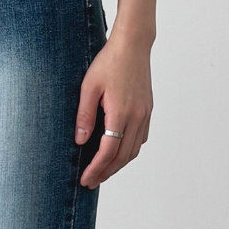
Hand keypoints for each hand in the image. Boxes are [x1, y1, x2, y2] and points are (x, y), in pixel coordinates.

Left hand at [75, 25, 153, 188]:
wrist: (133, 45)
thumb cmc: (108, 62)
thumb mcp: (88, 87)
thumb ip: (84, 116)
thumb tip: (80, 142)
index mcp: (120, 113)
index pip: (108, 151)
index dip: (96, 169)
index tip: (85, 180)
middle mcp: (137, 117)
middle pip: (122, 156)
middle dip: (106, 172)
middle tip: (91, 182)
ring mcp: (145, 114)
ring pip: (133, 150)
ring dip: (118, 165)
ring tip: (103, 172)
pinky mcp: (147, 110)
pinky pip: (140, 139)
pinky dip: (129, 151)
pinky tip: (118, 153)